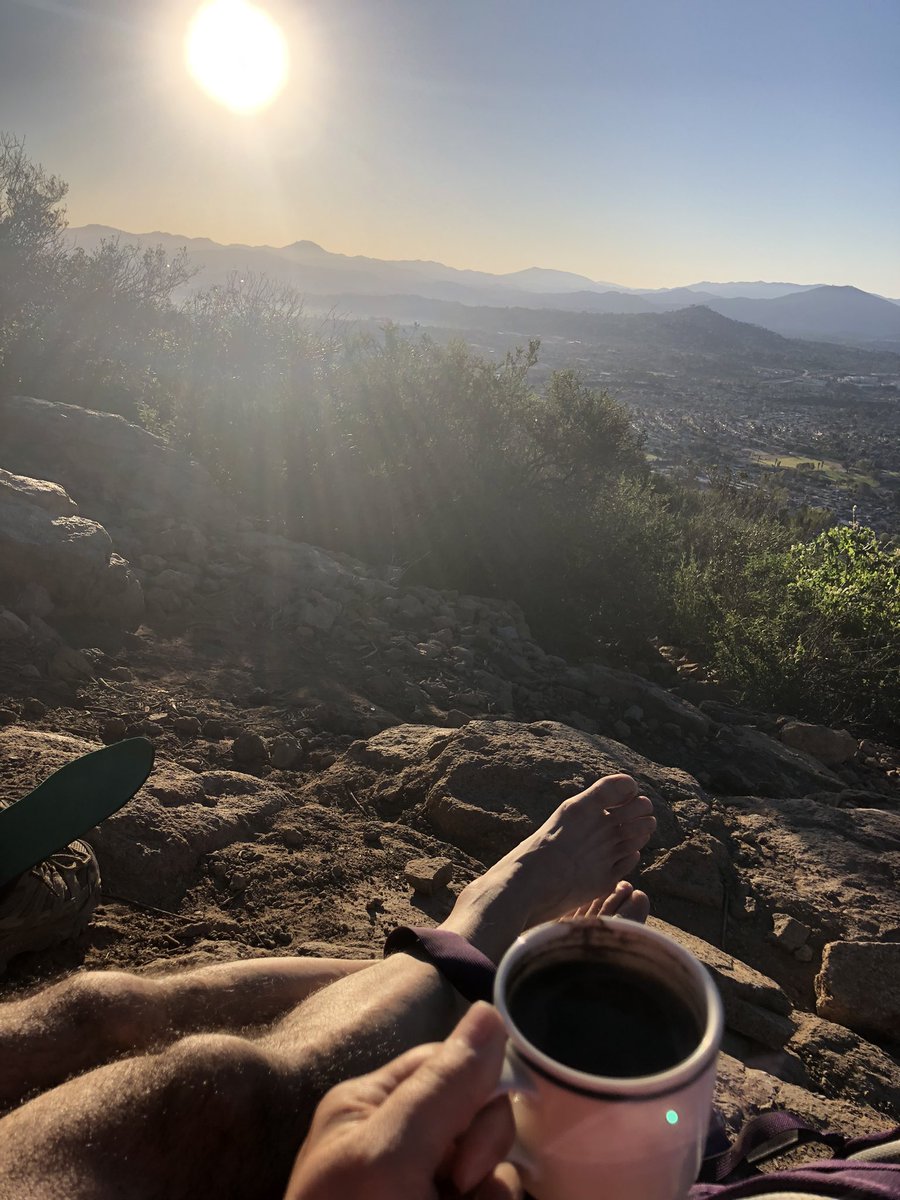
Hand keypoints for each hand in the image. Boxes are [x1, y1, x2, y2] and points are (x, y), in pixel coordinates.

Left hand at [284, 1001, 521, 1199]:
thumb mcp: (389, 1153)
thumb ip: (443, 1085)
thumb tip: (491, 1012)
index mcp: (371, 1107)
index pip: (446, 1063)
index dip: (473, 1087)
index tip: (468, 1127)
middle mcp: (401, 1145)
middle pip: (481, 1115)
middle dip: (481, 1151)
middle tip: (453, 1187)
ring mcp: (427, 1192)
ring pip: (497, 1172)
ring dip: (489, 1197)